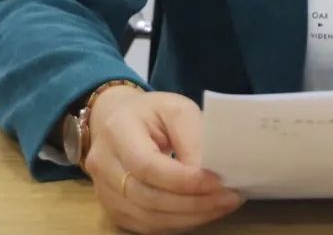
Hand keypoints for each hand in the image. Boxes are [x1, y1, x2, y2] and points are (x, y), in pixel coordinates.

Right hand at [83, 87, 244, 233]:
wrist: (117, 120)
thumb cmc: (152, 112)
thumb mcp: (176, 109)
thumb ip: (192, 138)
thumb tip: (210, 172)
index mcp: (118, 130)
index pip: (147, 165)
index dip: (183, 180)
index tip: (218, 182)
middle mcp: (103, 164)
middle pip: (147, 197)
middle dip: (192, 202)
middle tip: (228, 198)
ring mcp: (103, 191)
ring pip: (147, 218)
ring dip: (189, 217)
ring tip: (221, 206)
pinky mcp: (112, 209)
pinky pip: (145, 226)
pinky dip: (177, 223)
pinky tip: (200, 213)